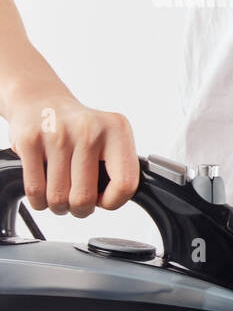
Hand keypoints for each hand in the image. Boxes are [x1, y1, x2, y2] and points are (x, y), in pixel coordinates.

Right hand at [6, 89, 138, 216]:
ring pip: (58, 197)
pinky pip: (35, 190)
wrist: (42, 101)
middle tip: (77, 202)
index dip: (113, 202)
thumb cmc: (80, 129)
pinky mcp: (29, 140)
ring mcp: (57, 133)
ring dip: (59, 206)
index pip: (125, 184)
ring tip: (61, 194)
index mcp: (117, 130)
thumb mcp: (111, 138)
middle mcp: (89, 129)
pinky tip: (44, 192)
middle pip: (84, 196)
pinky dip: (39, 201)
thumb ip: (120, 167)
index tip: (104, 200)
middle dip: (80, 209)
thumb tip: (117, 199)